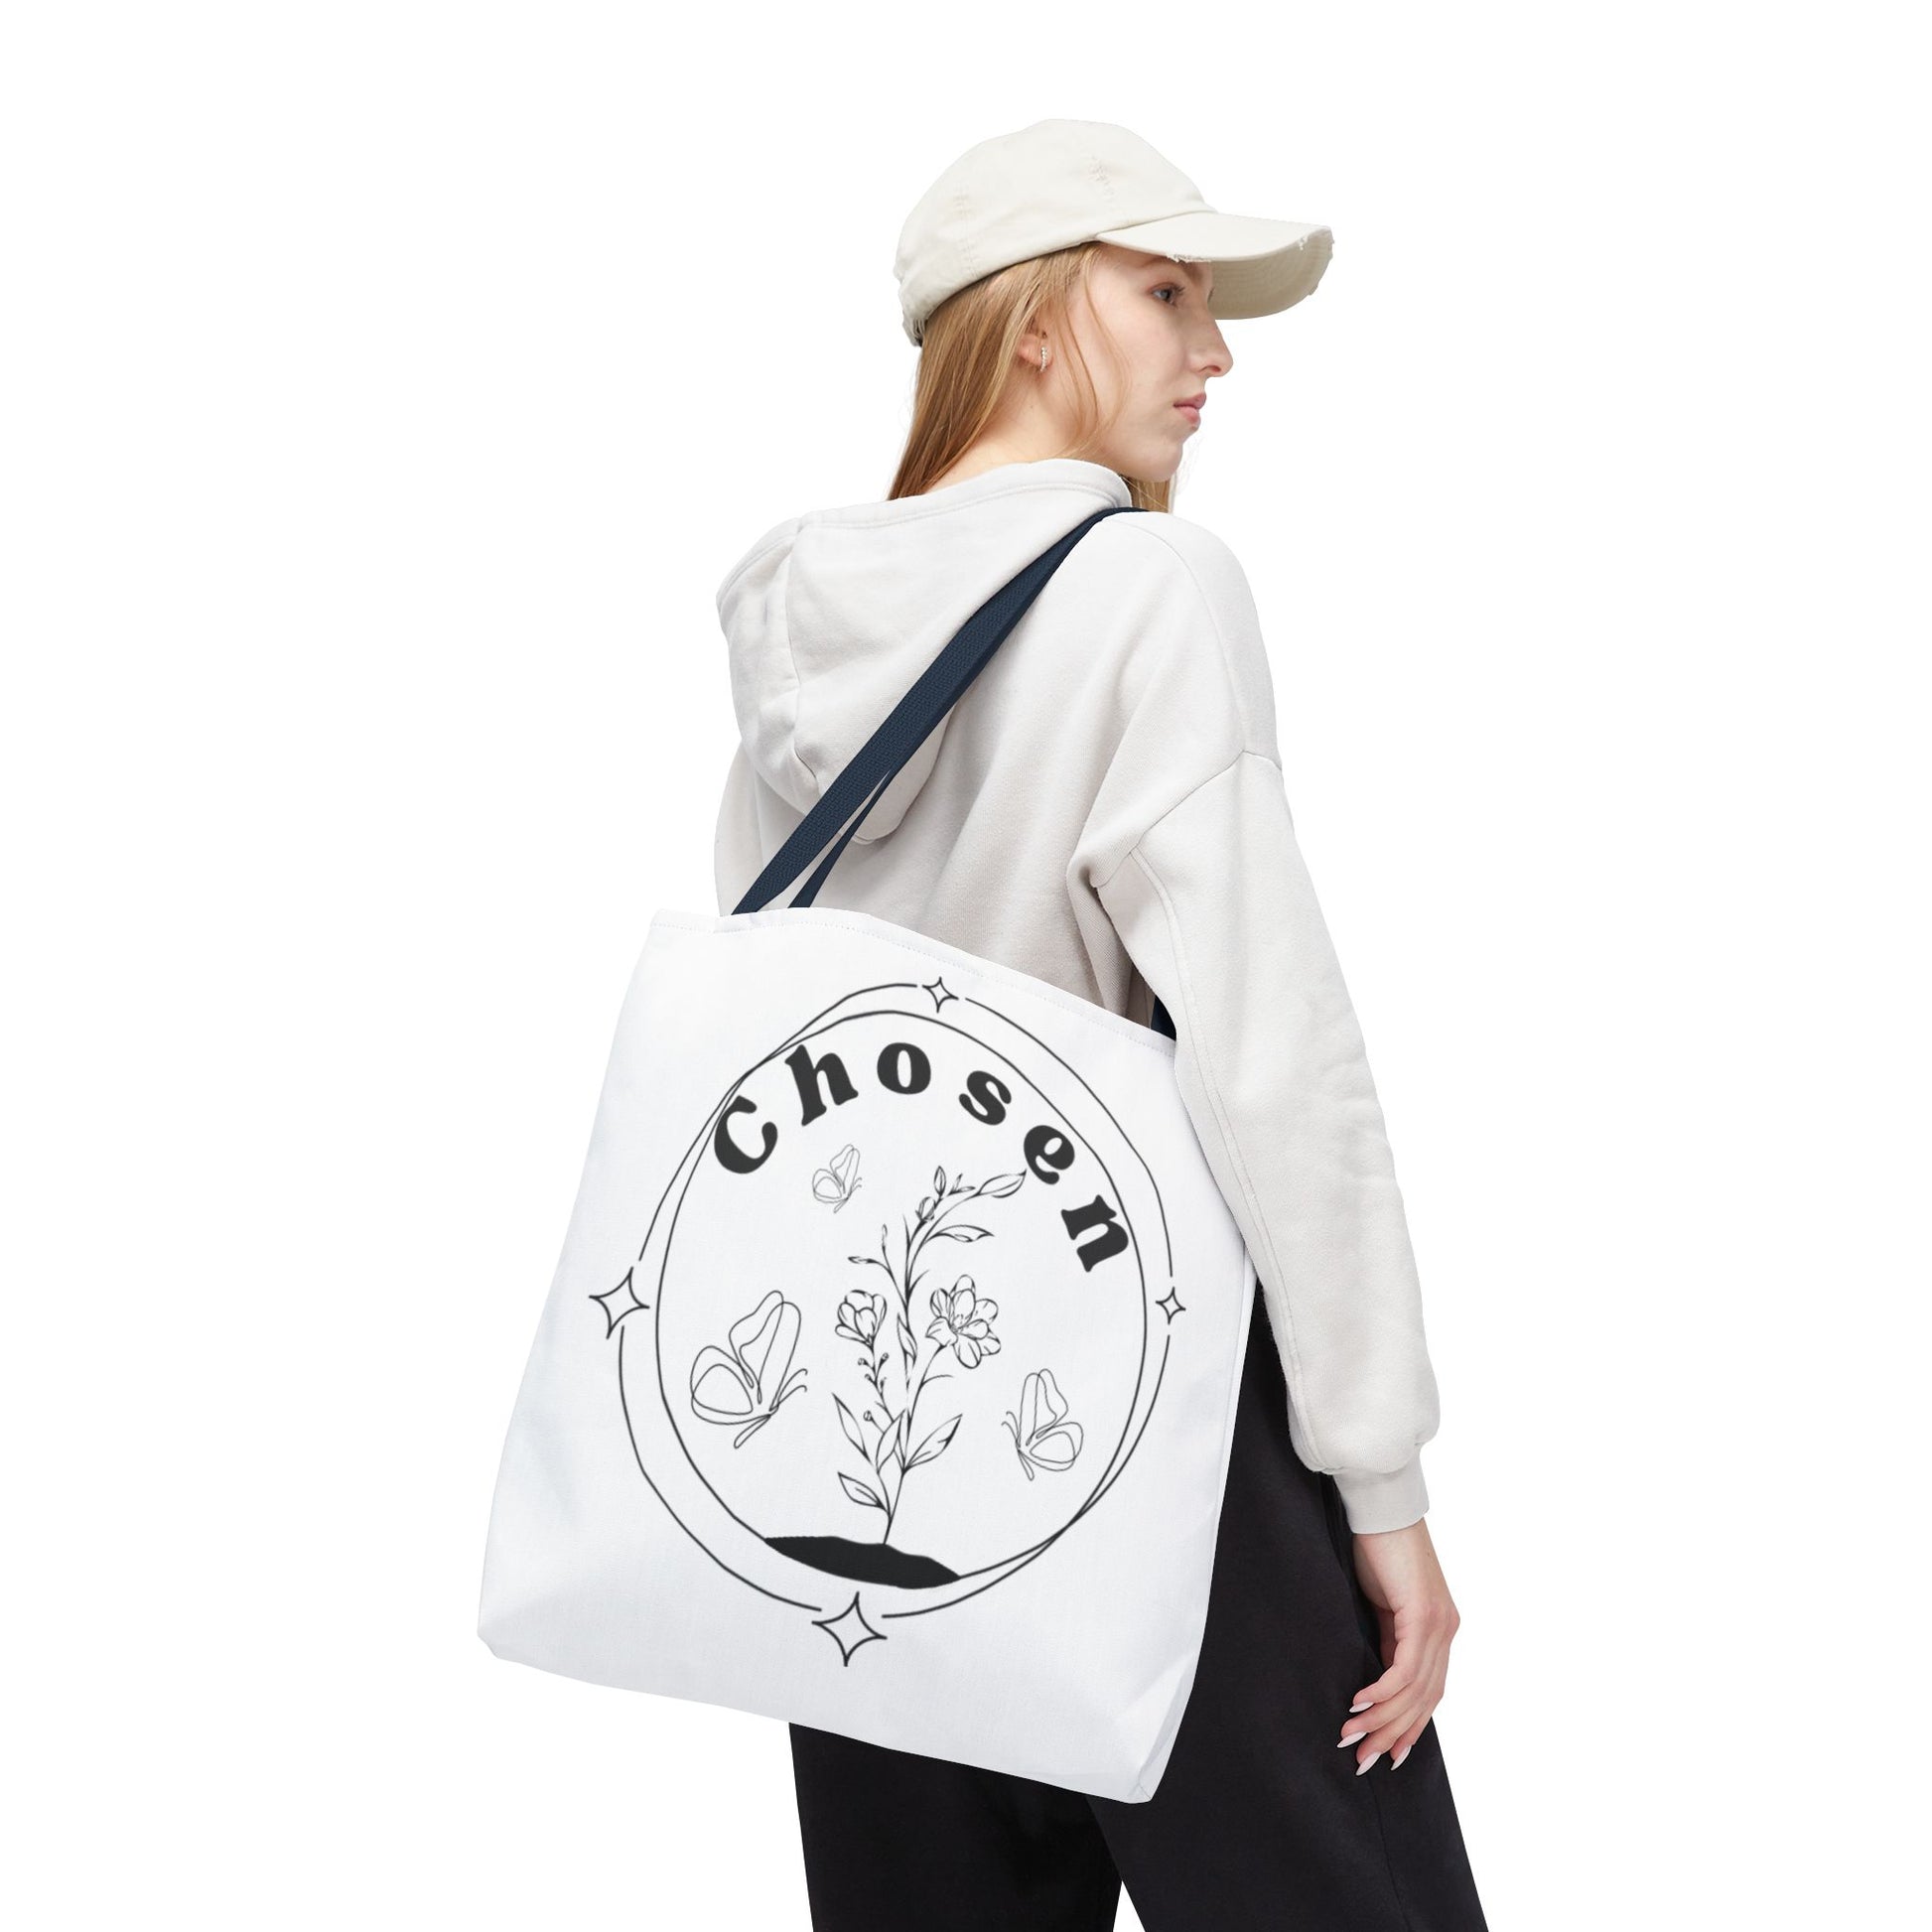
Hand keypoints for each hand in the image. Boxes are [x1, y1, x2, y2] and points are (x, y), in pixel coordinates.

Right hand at [1336, 1515, 1459, 1773]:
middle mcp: (1445, 1630)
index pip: (1429, 1693)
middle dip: (1392, 1735)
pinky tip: (1357, 1705)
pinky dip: (1381, 1693)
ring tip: (1351, 1738)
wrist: (1380, 1504)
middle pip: (1424, 1700)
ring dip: (1381, 1720)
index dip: (1409, 1728)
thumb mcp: (1380, 1603)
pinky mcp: (1422, 1614)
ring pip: (1415, 1691)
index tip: (1387, 1756)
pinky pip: (1404, 1669)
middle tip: (1362, 1760)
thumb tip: (1372, 1677)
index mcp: (1438, 1629)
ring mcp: (1438, 1624)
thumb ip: (1385, 1638)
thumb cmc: (1376, 1547)